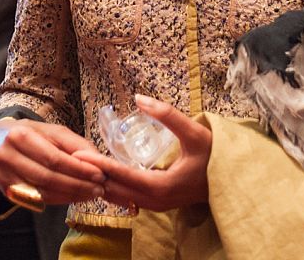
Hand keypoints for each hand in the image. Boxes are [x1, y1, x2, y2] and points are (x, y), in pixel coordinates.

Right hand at [0, 118, 106, 205]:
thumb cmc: (30, 133)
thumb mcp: (52, 130)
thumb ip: (75, 144)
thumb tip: (97, 160)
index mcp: (20, 136)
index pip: (53, 158)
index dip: (78, 169)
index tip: (99, 174)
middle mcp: (8, 157)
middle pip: (48, 177)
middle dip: (77, 185)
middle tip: (99, 188)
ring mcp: (4, 176)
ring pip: (42, 192)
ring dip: (70, 195)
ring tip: (90, 194)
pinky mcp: (6, 191)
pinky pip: (37, 200)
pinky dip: (58, 200)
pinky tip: (73, 197)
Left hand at [74, 95, 212, 211]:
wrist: (235, 181)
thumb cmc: (216, 156)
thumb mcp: (195, 131)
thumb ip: (168, 114)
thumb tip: (140, 98)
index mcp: (161, 186)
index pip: (121, 175)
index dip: (98, 164)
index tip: (77, 154)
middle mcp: (155, 201)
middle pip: (115, 189)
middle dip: (92, 174)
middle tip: (69, 158)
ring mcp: (157, 206)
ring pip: (120, 196)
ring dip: (100, 181)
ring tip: (78, 166)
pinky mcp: (158, 203)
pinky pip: (128, 197)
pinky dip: (112, 186)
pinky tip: (101, 174)